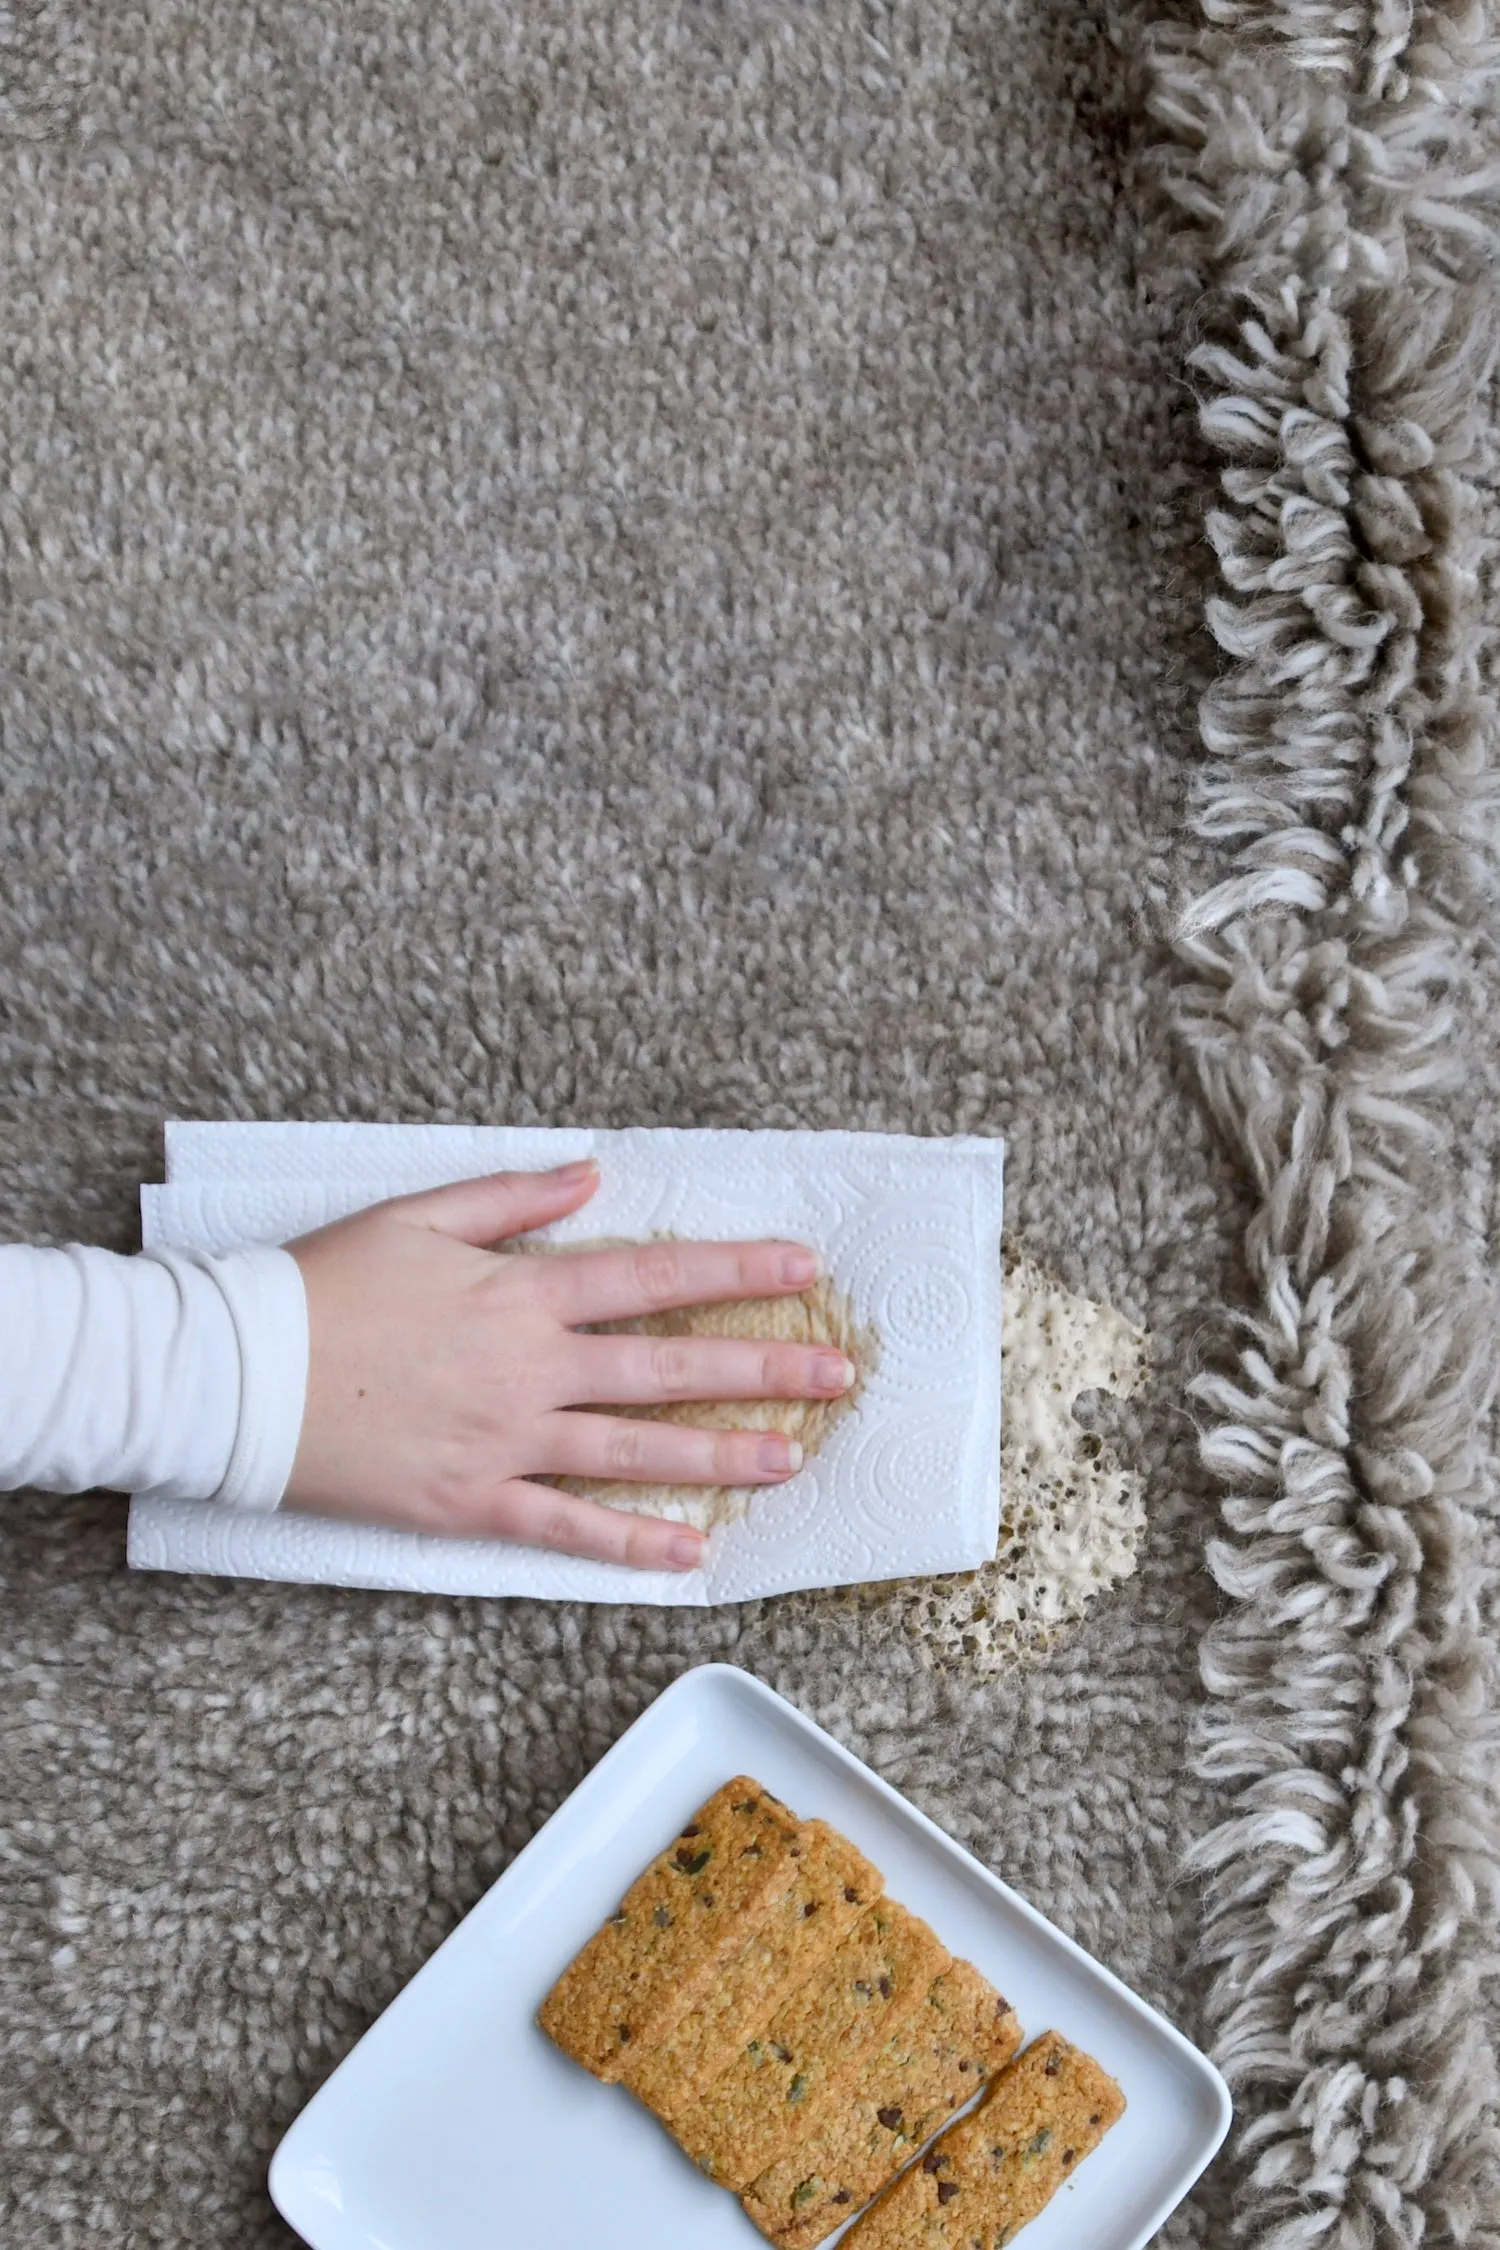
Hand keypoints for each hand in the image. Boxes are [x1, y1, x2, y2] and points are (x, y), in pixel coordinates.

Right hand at [283, 1160, 853, 1570]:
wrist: (240, 1376)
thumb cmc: (323, 1286)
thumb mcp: (417, 1215)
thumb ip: (514, 1197)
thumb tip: (592, 1174)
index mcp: (521, 1292)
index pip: (654, 1279)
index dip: (735, 1273)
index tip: (803, 1269)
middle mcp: (530, 1368)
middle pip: (667, 1368)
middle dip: (760, 1369)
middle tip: (834, 1376)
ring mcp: (506, 1441)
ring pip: (635, 1452)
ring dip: (720, 1457)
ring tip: (791, 1461)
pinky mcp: (471, 1502)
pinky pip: (565, 1528)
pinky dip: (628, 1543)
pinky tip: (688, 1552)